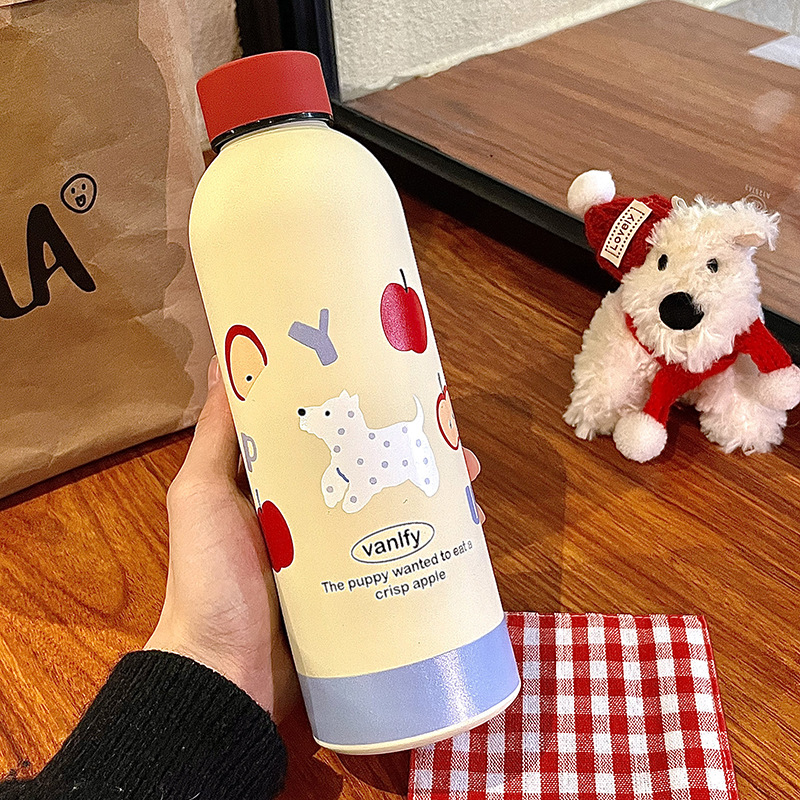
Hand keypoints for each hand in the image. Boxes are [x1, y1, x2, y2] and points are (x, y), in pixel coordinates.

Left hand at [146, 358, 485, 718]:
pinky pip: (401, 555)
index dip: (360, 409)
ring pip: (394, 508)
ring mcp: (340, 554)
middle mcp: (312, 514)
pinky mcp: (361, 589)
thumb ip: (217, 436)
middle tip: (447, 435)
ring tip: (467, 475)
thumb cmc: (209, 577)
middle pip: (371, 468)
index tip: (392, 383)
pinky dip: (434, 541)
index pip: (326, 435)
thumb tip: (224, 357)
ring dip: (431, 490)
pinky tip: (465, 529)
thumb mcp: (200, 495)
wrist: (225, 675)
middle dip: (410, 448)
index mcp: (276, 486)